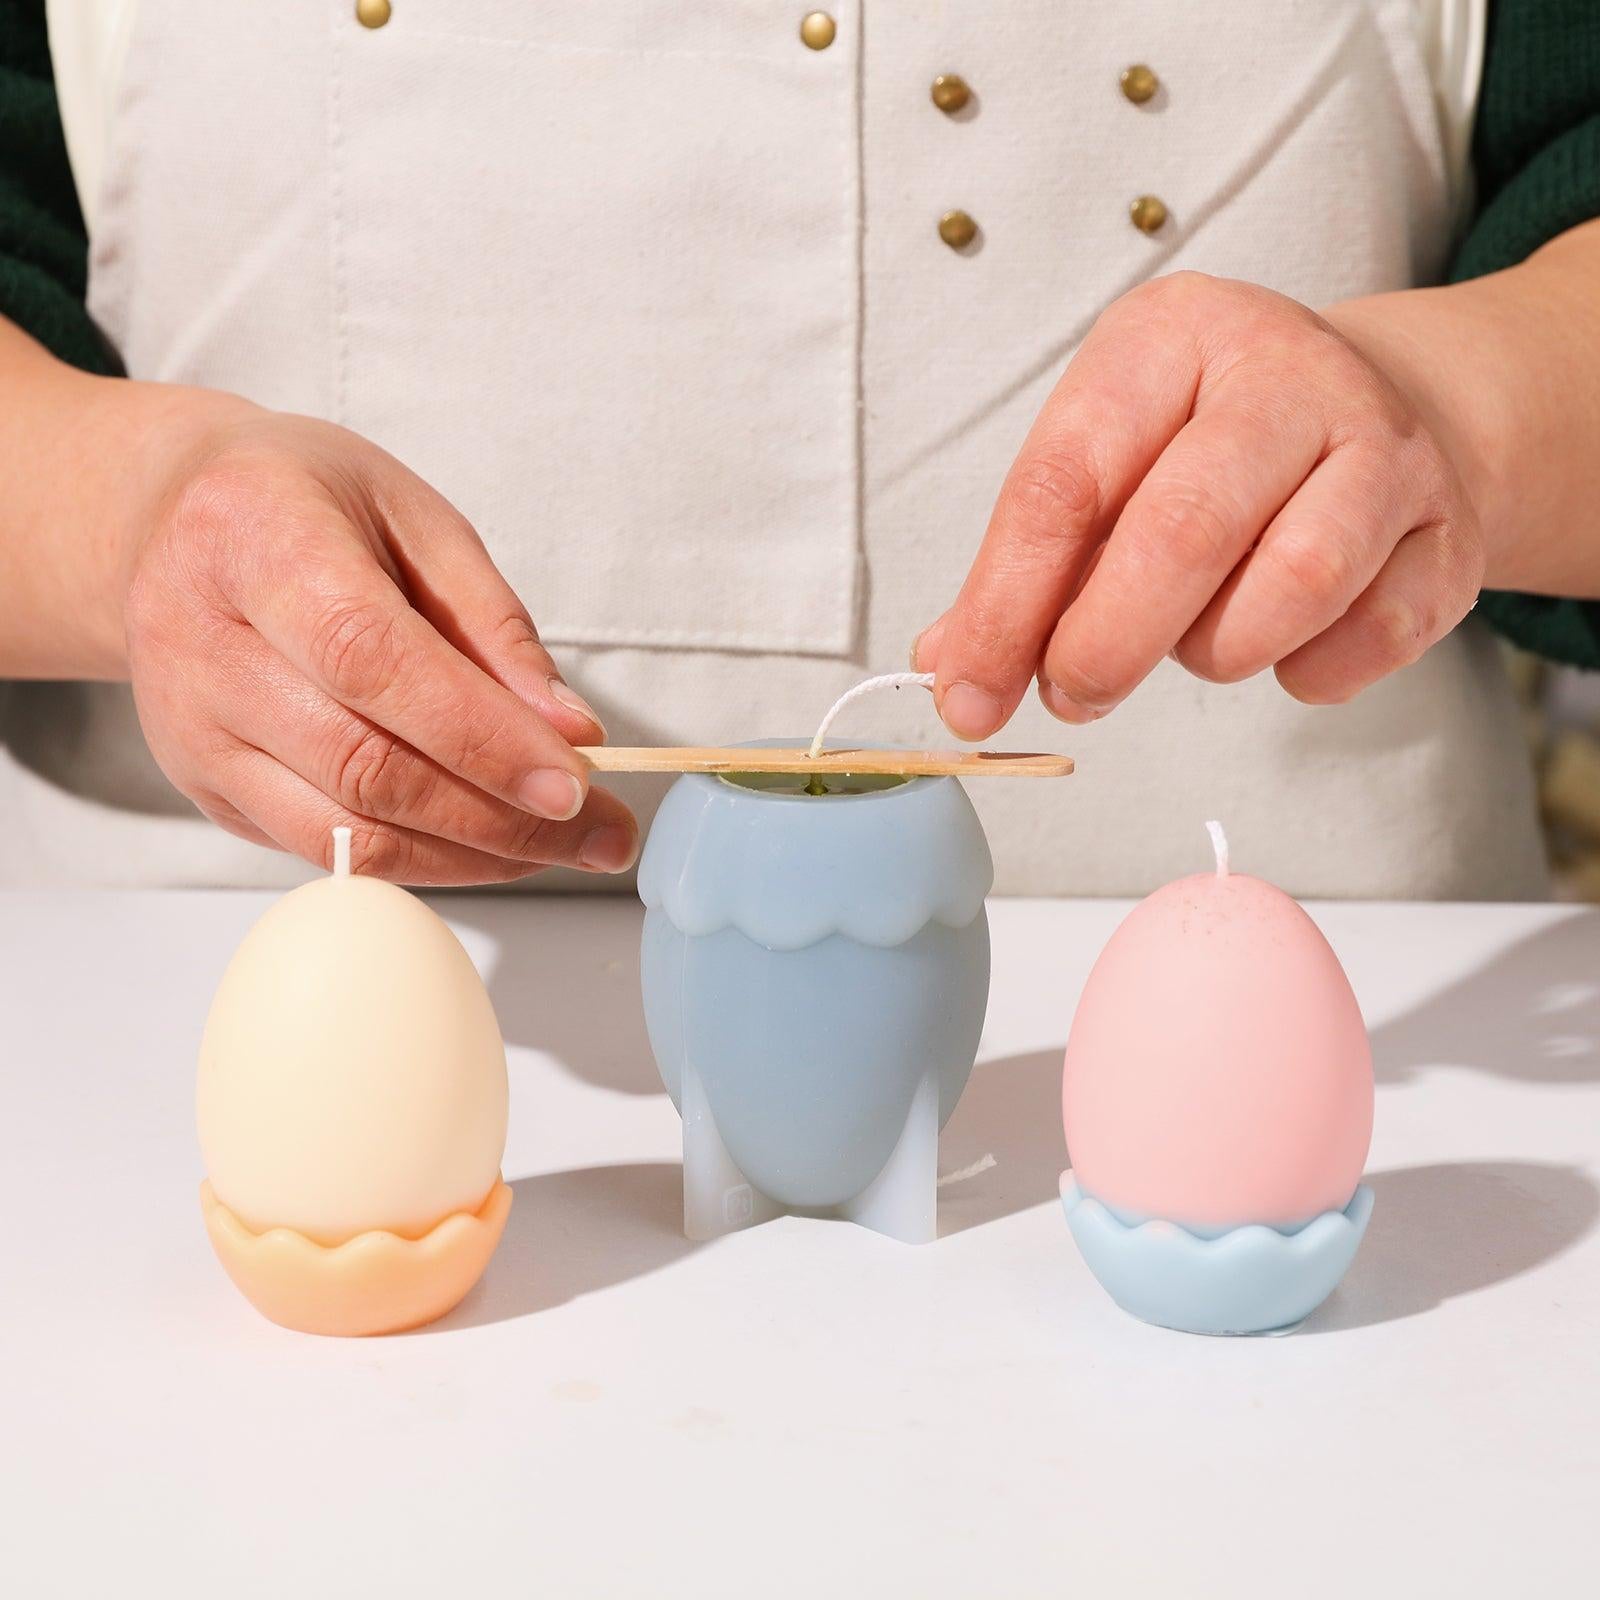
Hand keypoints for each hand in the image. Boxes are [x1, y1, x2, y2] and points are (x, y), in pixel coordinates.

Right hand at [123, 407, 636, 882]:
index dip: (480, 735)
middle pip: (365, 765)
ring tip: (565, 846)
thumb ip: (494, 627)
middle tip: (602, 833)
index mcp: (255, 539)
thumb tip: (569, 734)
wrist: (174, 524)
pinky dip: (427, 861)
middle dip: (502, 817)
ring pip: (348, 834)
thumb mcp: (418, 521)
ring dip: (475, 856)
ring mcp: (193, 729)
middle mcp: (201, 643)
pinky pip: (329, 853)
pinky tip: (492, 844)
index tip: (574, 783)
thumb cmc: (308, 507)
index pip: (372, 659)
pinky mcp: (205, 788)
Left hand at [915, 272, 1485, 735]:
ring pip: (1292, 585)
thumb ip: (1025, 567)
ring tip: (1197, 640)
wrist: (1379, 411)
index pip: (1064, 481)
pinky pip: (1371, 635)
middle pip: (1180, 533)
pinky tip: (1286, 647)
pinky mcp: (1448, 526)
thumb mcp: (1103, 466)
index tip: (969, 694)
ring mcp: (1385, 442)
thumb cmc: (1207, 449)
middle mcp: (1285, 371)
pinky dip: (1311, 671)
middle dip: (1105, 645)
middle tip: (1074, 692)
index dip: (1005, 606)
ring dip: (1218, 650)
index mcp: (1169, 338)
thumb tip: (953, 669)